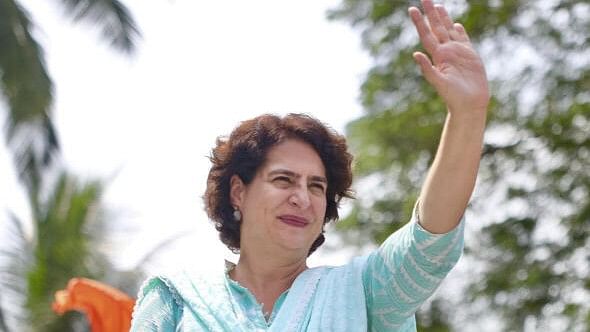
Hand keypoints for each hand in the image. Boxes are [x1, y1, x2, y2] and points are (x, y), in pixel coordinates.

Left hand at [409, 0, 489, 115]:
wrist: (470, 104)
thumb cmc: (453, 97)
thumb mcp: (439, 82)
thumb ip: (428, 69)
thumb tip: (416, 54)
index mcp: (438, 56)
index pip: (426, 34)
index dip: (419, 22)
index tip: (412, 9)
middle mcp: (446, 51)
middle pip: (436, 27)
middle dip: (430, 13)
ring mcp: (458, 52)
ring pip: (448, 30)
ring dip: (442, 18)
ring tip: (436, 6)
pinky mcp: (469, 55)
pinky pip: (463, 39)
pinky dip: (458, 31)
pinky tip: (454, 24)